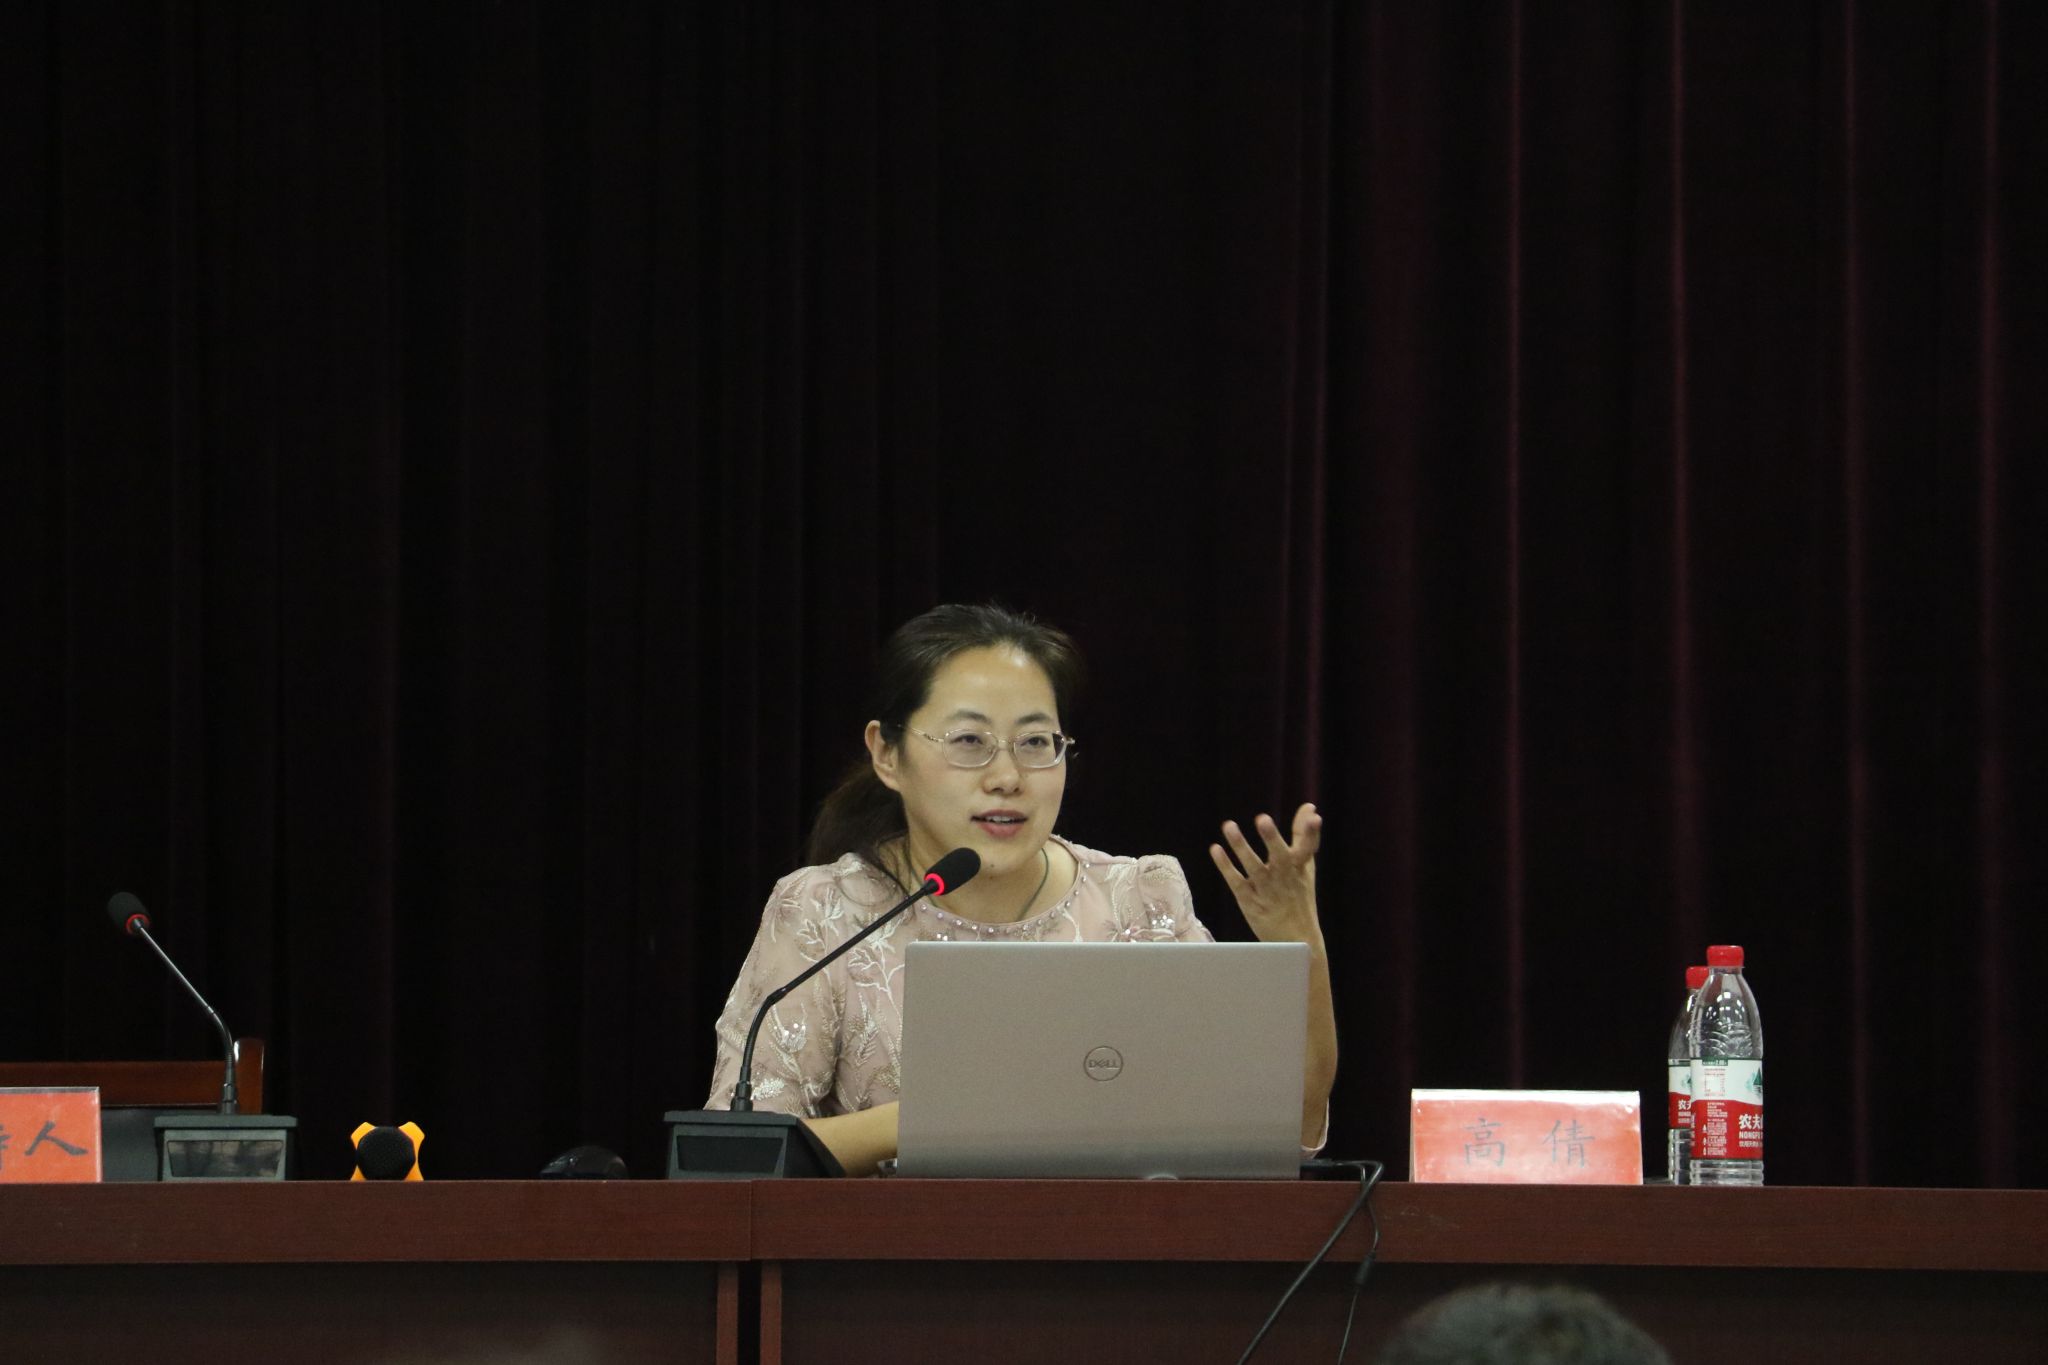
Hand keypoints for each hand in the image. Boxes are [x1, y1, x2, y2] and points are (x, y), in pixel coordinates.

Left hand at [1208, 802, 1323, 946]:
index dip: (1311, 832)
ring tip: (1229, 825)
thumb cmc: (1299, 894)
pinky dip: (1226, 866)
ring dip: (1241, 846)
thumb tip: (1310, 807)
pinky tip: (1215, 849)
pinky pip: (1236, 881)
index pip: (1308, 847)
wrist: (1296, 938)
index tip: (1313, 817)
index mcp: (1300, 867)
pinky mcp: (1250, 900)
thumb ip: (1304, 835)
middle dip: (1272, 838)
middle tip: (1262, 819)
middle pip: (1280, 856)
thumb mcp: (1305, 865)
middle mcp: (1284, 876)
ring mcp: (1266, 889)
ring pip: (1253, 867)